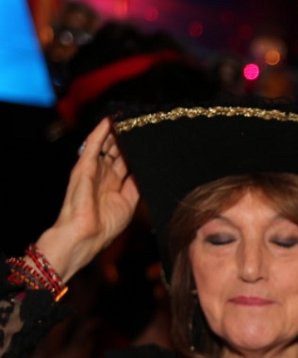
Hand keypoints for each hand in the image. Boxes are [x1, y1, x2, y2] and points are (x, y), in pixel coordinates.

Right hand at [35, 117, 139, 280]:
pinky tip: (109, 120)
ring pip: (106, 145)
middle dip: (127, 140)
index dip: (136, 153)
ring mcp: (94, 170)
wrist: (86, 234)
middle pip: (117, 152)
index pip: (126, 163)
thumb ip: (136, 185)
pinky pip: (93, 145)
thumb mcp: (129, 203)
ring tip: (127, 118)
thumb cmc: (106, 225)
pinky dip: (100, 132)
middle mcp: (104, 176)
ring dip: (115, 132)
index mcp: (115, 186)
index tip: (148, 142)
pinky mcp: (84, 166)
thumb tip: (146, 170)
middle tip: (140, 125)